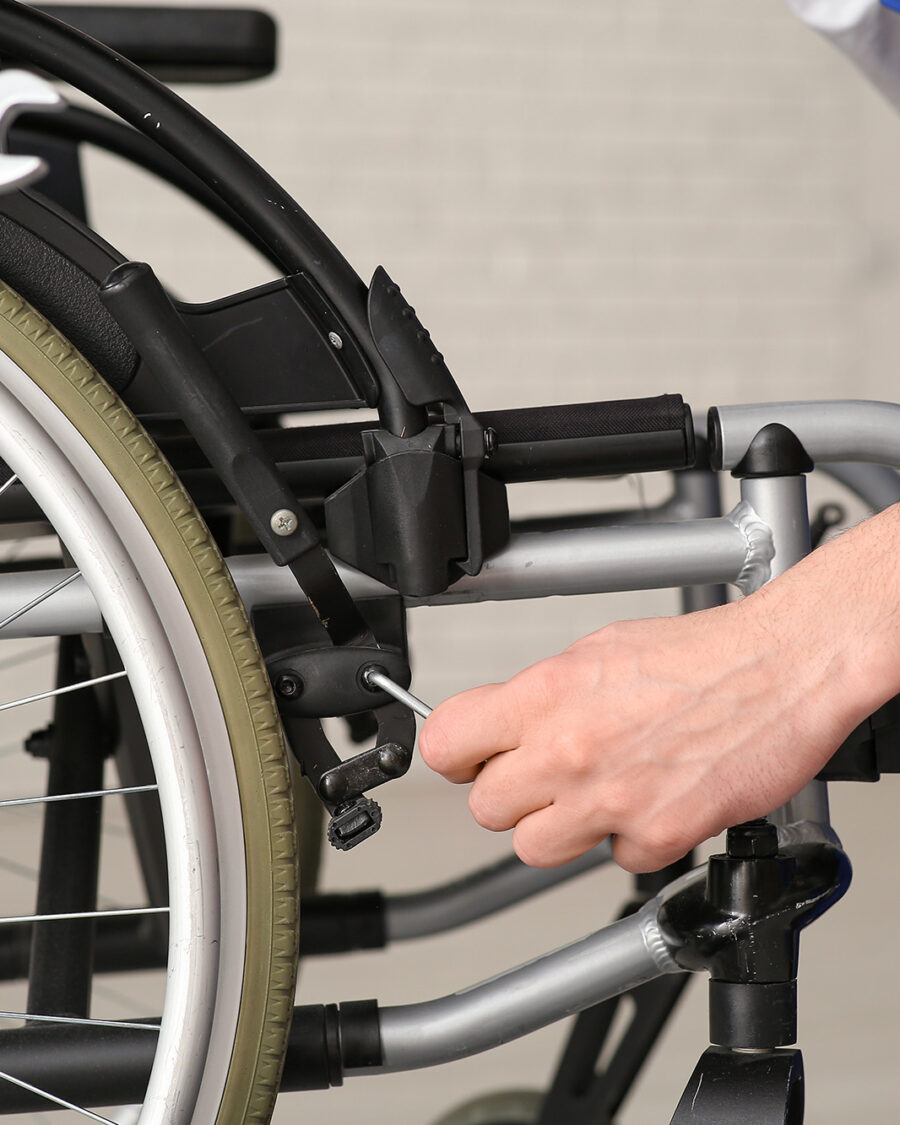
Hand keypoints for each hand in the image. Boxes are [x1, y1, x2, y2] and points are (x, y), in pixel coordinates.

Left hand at [420, 509, 899, 871]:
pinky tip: (655, 800)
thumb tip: (509, 722)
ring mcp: (611, 799)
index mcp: (546, 695)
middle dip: (511, 795)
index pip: (446, 744)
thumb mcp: (599, 650)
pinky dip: (633, 839)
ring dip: (561, 828)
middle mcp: (568, 750)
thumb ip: (544, 695)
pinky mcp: (658, 836)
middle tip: (546, 777)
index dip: (457, 755)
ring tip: (598, 794)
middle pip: (486, 809)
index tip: (472, 758)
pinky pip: (616, 859)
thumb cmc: (703, 654)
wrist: (782, 670)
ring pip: (535, 848)